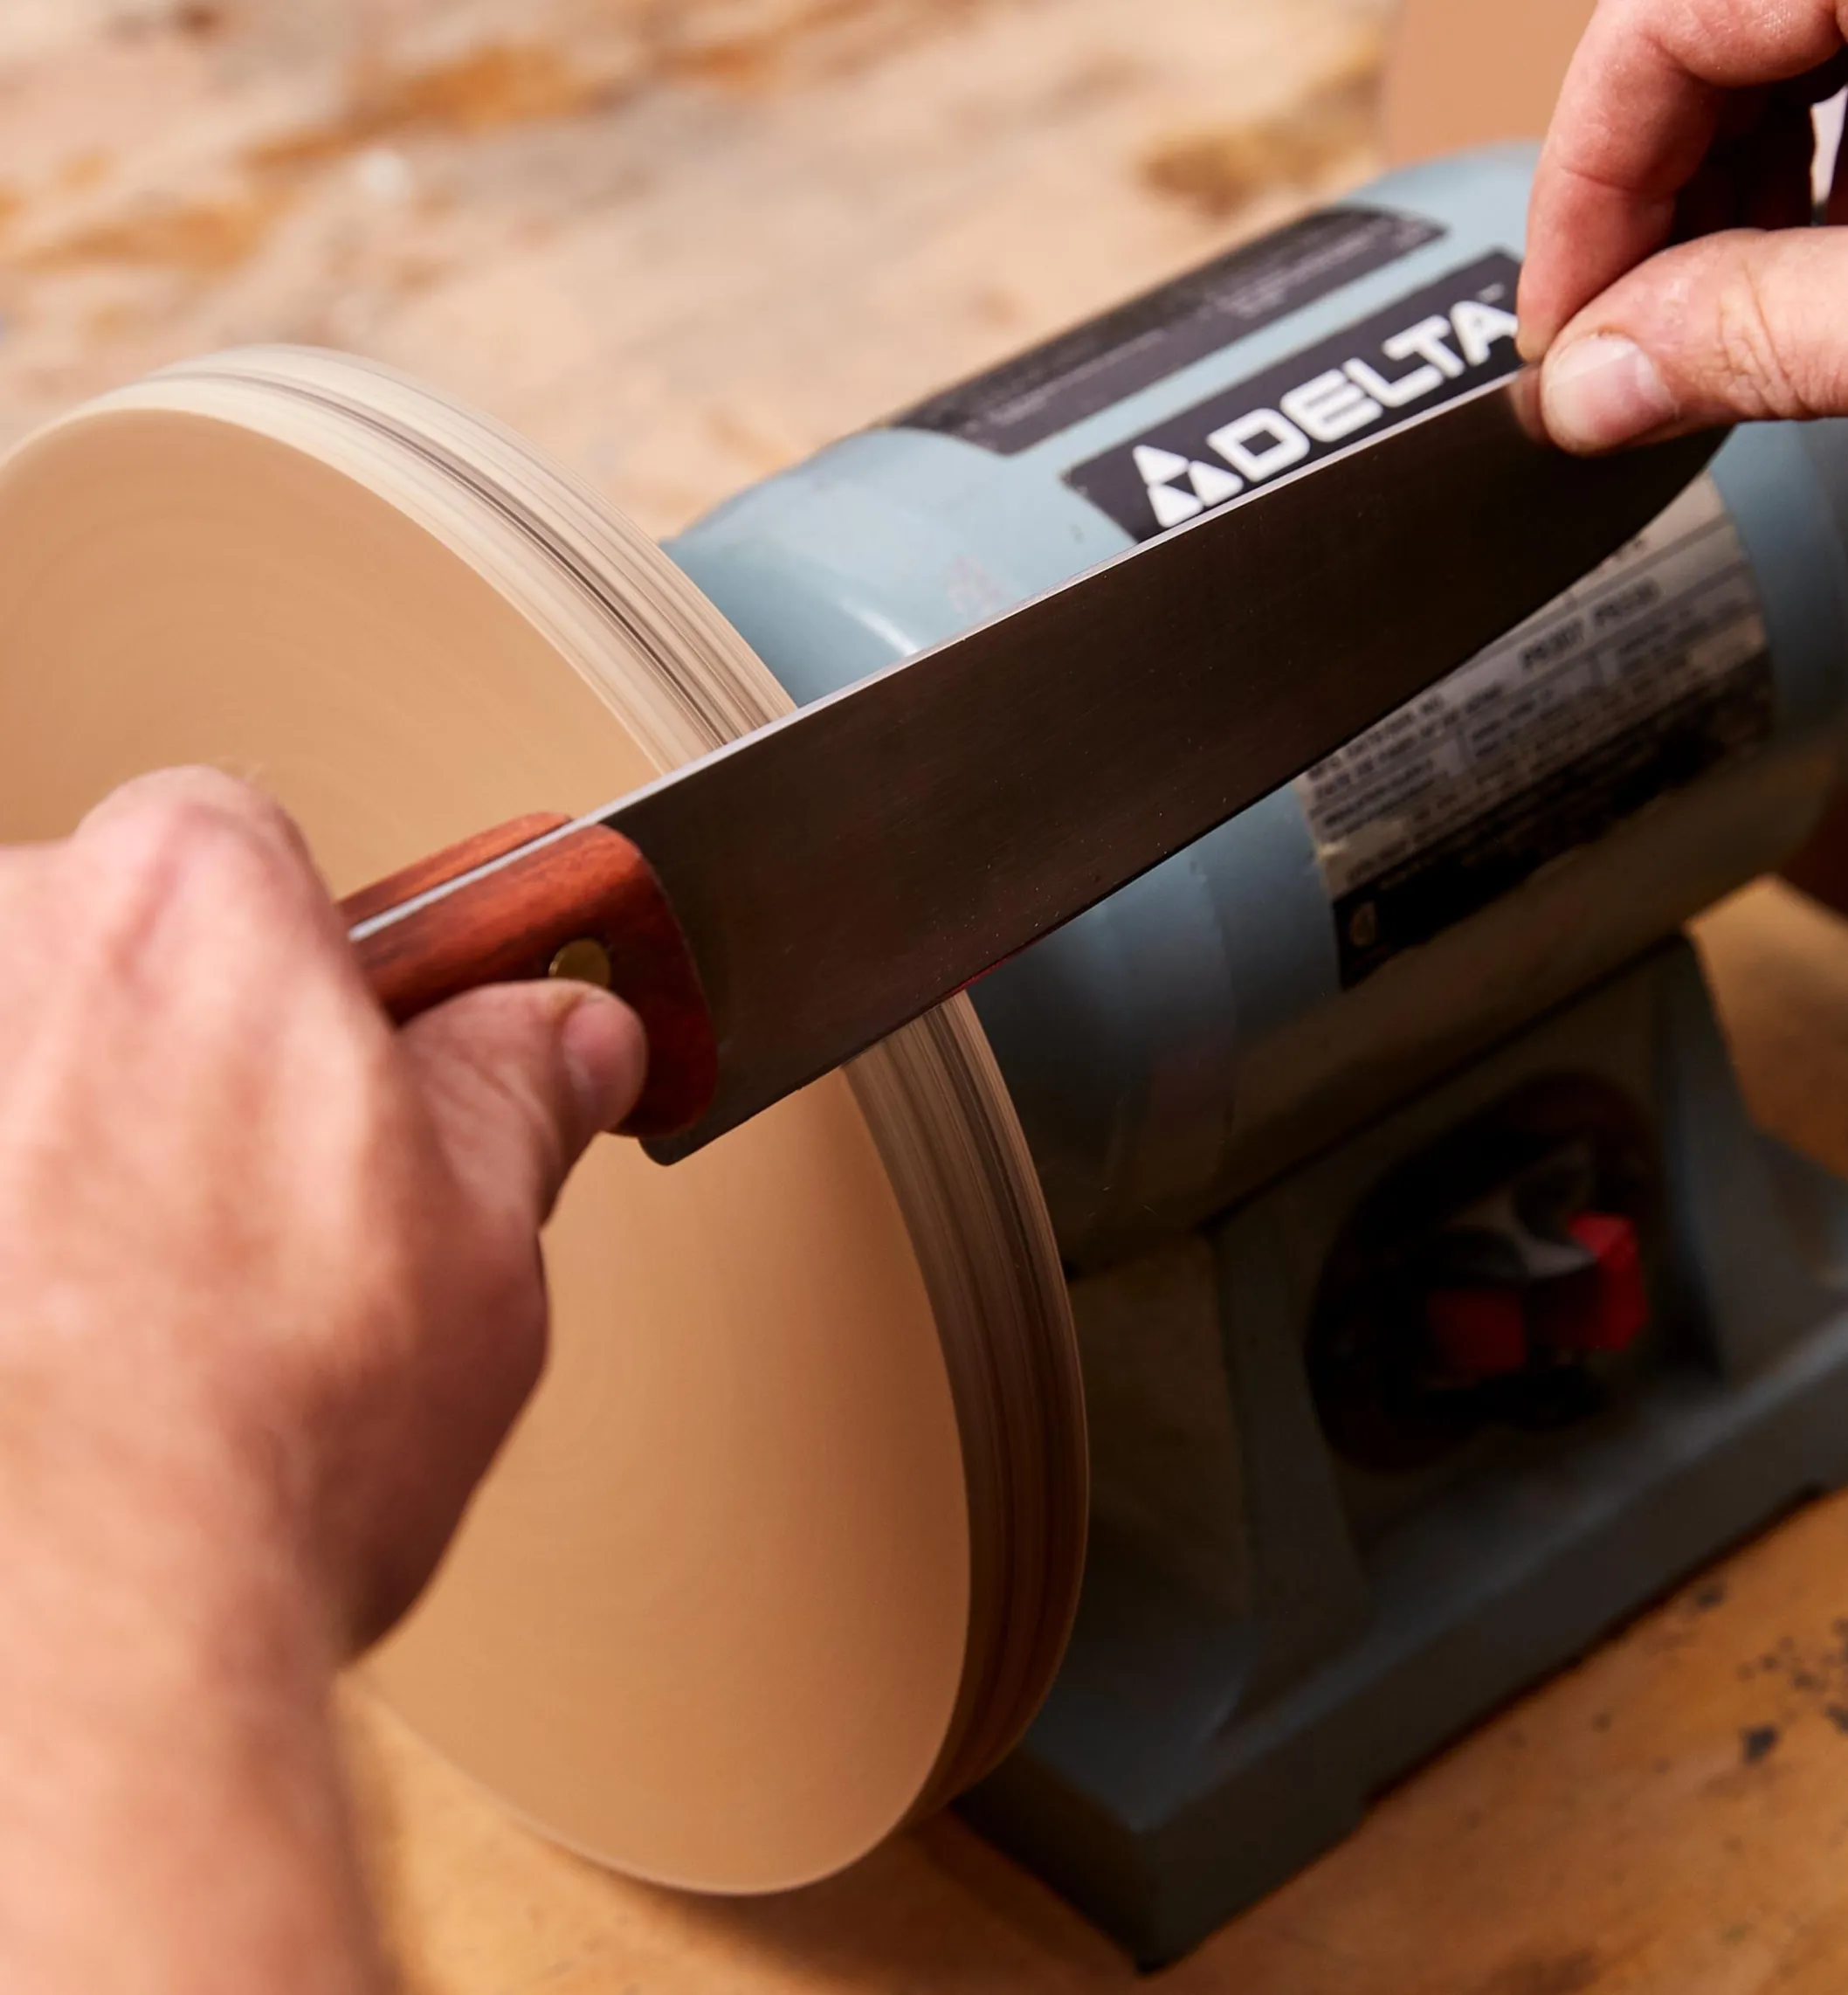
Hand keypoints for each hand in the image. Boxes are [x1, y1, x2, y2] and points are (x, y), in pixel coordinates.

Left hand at [0, 767, 643, 1992]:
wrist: (71, 1618)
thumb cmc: (253, 1425)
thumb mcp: (481, 1236)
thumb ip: (519, 1092)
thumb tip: (567, 1041)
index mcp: (187, 903)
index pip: (260, 849)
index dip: (332, 967)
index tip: (382, 1033)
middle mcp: (7, 951)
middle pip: (121, 954)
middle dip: (199, 1060)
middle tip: (285, 1201)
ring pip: (21, 1076)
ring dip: (79, 1151)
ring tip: (165, 1305)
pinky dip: (14, 1241)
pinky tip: (60, 1347)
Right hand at [1519, 0, 1847, 451]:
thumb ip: (1759, 330)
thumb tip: (1591, 384)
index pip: (1654, 22)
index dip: (1578, 197)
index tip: (1560, 334)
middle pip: (1705, 26)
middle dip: (1658, 203)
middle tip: (1637, 348)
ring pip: (1785, 33)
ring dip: (1744, 186)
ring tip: (1741, 314)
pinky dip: (1836, 151)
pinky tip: (1836, 253)